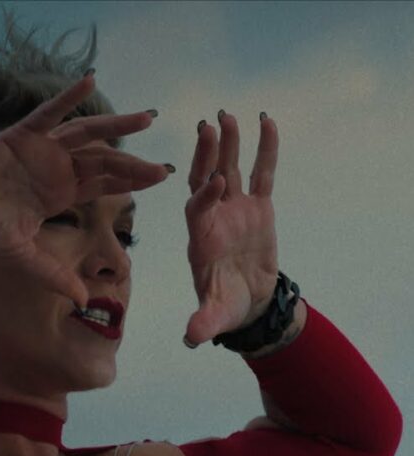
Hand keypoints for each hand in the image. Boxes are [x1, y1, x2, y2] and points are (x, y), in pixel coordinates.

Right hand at [0, 72, 171, 309]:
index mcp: (59, 193)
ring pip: (87, 132)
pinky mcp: (24, 133)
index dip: (131, 181)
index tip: (161, 179)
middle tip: (161, 165)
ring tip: (147, 117)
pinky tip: (90, 82)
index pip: (103, 184)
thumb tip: (83, 300)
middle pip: (103, 160)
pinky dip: (69, 97)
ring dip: (116, 123)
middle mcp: (56, 168)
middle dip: (132, 163)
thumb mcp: (23, 255)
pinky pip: (50, 112)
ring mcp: (42, 148)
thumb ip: (53, 274)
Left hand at [182, 111, 279, 347]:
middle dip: (205, 155)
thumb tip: (191, 339)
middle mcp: (212, 218)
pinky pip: (262, 173)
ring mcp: (235, 209)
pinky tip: (266, 121)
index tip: (215, 181)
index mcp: (199, 239)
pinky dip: (264, 149)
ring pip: (229, 169)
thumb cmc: (225, 307)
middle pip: (204, 180)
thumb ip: (203, 323)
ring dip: (228, 143)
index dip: (204, 196)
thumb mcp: (215, 316)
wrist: (248, 303)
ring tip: (228, 114)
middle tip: (207, 126)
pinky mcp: (258, 207)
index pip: (197, 210)